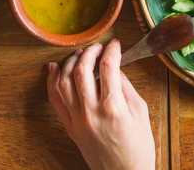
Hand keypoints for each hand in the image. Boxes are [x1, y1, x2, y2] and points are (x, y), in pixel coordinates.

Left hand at [47, 40, 154, 169]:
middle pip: (82, 70)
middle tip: (97, 47)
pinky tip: (53, 68)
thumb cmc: (138, 149)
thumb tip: (115, 69)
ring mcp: (77, 120)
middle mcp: (91, 112)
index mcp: (113, 108)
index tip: (114, 45)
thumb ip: (127, 88)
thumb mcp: (142, 114)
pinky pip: (55, 100)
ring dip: (70, 62)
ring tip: (80, 54)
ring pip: (64, 81)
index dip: (111, 50)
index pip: (108, 67)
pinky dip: (51, 81)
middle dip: (89, 52)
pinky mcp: (70, 127)